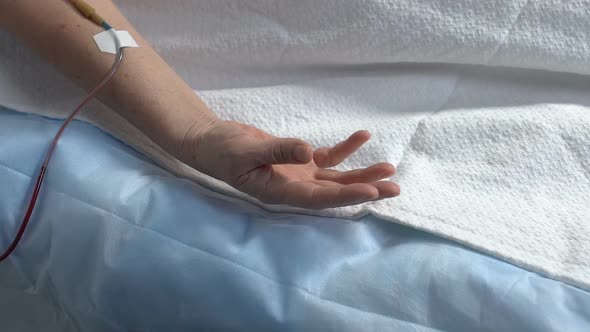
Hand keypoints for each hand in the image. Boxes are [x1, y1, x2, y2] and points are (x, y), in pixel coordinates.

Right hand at [179, 120, 399, 208]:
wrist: (213, 143)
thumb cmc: (223, 151)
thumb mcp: (245, 150)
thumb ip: (277, 150)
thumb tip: (308, 152)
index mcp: (281, 193)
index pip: (319, 198)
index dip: (346, 196)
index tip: (371, 191)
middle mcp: (295, 188)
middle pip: (335, 193)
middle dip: (365, 191)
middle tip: (393, 188)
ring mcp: (299, 175)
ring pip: (336, 178)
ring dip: (362, 174)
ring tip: (388, 168)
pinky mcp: (300, 161)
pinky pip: (328, 157)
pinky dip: (345, 149)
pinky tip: (362, 136)